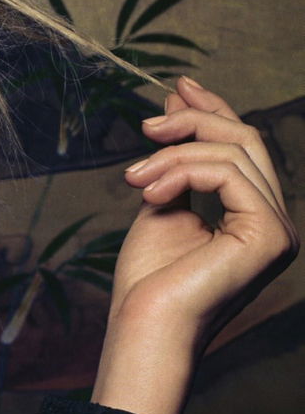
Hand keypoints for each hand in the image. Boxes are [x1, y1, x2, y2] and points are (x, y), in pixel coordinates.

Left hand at [92, 76, 297, 413]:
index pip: (242, 148)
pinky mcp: (270, 235)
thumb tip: (175, 105)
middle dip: (192, 121)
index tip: (177, 87)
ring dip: (173, 154)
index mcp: (254, 216)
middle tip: (145, 125)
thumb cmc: (149, 280)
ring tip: (134, 177)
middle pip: (245, 141)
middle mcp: (276, 221)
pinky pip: (228, 173)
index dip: (213, 111)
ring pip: (234, 152)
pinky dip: (181, 171)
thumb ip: (175, 161)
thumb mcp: (161, 202)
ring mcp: (279, 229)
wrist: (145, 326)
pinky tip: (149, 191)